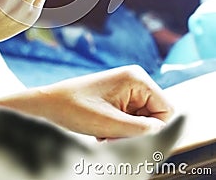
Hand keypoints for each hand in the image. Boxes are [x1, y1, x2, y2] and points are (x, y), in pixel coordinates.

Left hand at [0, 65, 172, 138]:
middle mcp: (135, 81)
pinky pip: (131, 121)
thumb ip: (143, 129)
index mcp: (137, 78)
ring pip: (142, 122)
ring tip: (105, 134)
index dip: (154, 129)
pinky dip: (119, 130)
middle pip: (154, 116)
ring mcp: (126, 89)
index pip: (166, 110)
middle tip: (112, 137)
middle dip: (137, 132)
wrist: (49, 105)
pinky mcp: (118, 99)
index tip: (129, 137)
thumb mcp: (111, 123)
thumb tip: (166, 132)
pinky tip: (102, 131)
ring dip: (126, 133)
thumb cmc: (75, 108)